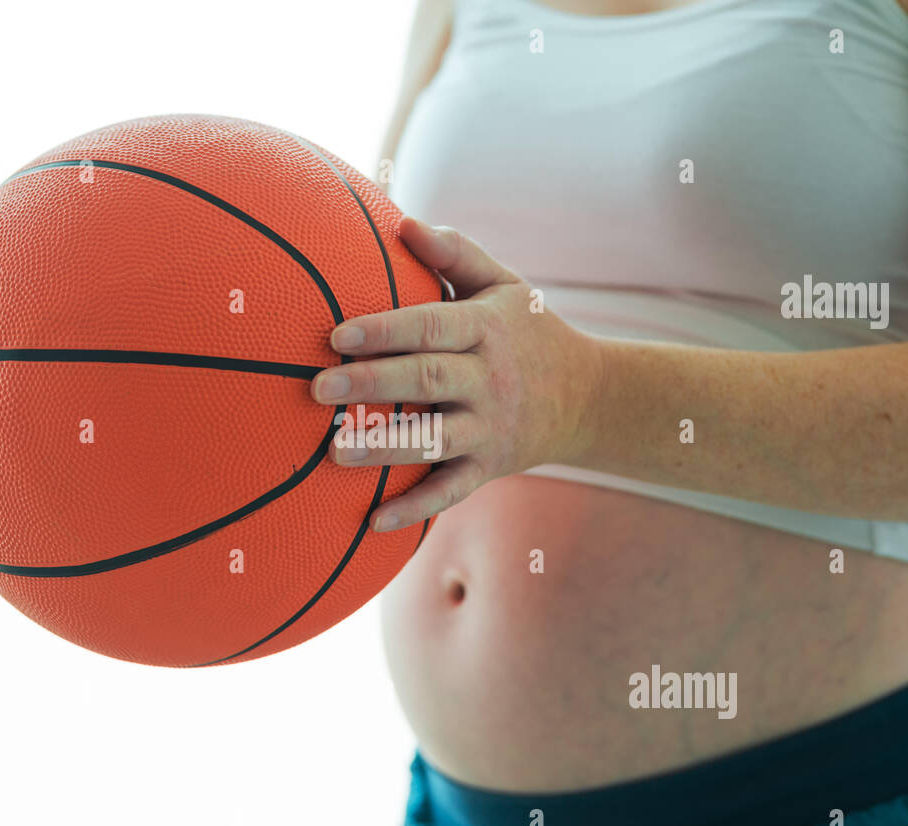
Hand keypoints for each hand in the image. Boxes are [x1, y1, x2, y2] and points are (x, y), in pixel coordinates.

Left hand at [311, 217, 599, 530]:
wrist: (588, 396)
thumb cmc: (528, 330)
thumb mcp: (505, 285)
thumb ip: (456, 254)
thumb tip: (403, 222)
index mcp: (486, 330)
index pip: (431, 327)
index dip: (385, 331)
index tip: (337, 335)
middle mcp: (489, 380)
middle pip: (427, 381)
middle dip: (373, 385)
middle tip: (319, 388)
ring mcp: (489, 428)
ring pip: (434, 440)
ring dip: (384, 448)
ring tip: (334, 451)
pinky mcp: (489, 467)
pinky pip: (451, 491)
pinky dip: (415, 508)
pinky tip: (373, 520)